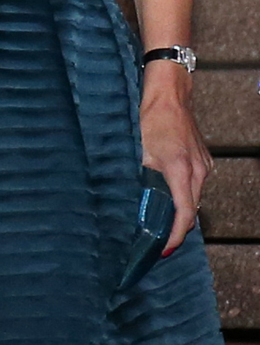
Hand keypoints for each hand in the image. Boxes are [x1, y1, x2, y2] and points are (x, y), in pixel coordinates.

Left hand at [139, 59, 212, 254]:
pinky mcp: (203, 161)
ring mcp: (203, 166)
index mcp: (180, 169)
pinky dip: (183, 194)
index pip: (183, 214)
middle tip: (157, 241)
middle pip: (190, 210)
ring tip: (160, 219)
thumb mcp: (140, 152)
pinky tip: (168, 195)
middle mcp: (197, 170)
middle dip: (176, 228)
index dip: (175, 236)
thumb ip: (144, 179)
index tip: (164, 249)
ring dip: (179, 210)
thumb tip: (140, 204)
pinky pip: (195, 185)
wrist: (169, 95)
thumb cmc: (151, 119)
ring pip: (193, 198)